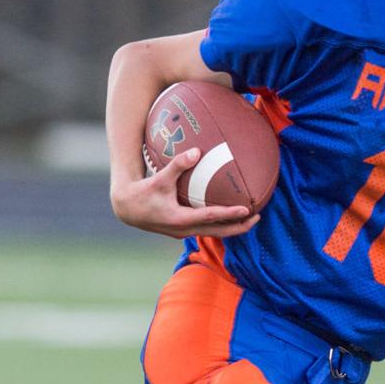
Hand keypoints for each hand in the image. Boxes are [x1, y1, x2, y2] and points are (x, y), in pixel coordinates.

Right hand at [111, 148, 258, 239]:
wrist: (126, 209)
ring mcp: (184, 232)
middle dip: (239, 227)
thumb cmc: (142, 192)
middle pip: (218, 232)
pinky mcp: (182, 230)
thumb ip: (178, 165)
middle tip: (257, 217)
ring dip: (232, 227)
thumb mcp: (159, 178)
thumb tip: (196, 151)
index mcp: (180, 219)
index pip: (211, 217)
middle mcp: (185, 230)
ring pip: (214, 232)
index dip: (230, 214)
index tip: (246, 210)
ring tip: (249, 219)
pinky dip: (220, 224)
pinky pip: (206, 228)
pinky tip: (229, 215)